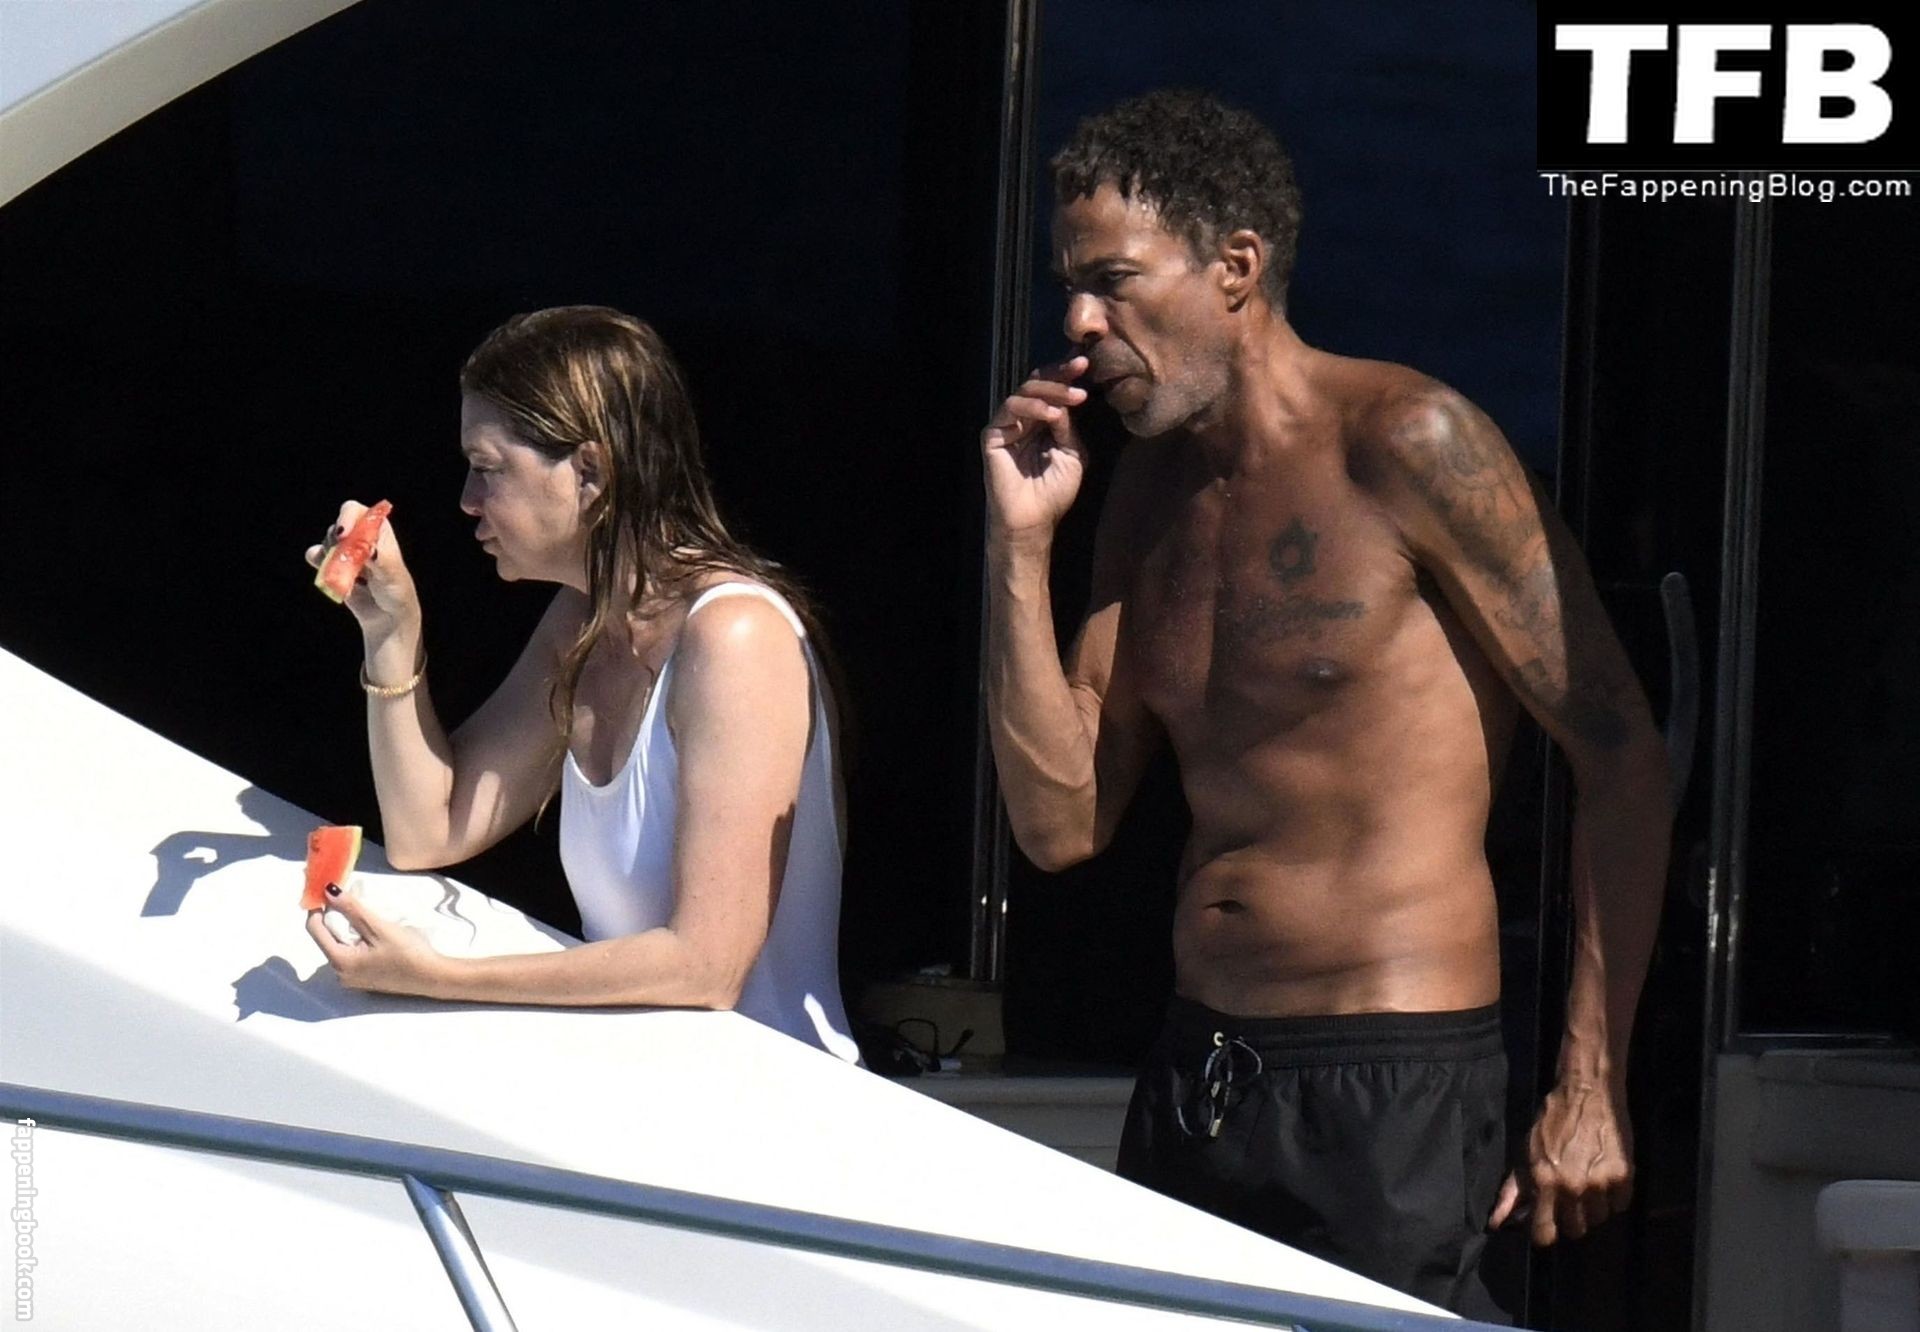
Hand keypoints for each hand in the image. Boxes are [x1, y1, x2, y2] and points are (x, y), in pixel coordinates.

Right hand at [304, 500, 418, 632]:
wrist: (386, 618)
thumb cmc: (397, 593)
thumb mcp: (393, 576)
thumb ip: (382, 560)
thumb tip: (370, 550)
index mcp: (379, 532)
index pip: (358, 512)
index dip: (347, 518)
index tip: (343, 536)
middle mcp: (360, 538)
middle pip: (338, 526)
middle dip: (336, 540)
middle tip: (343, 556)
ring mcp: (346, 552)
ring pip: (327, 542)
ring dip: (330, 555)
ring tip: (346, 574)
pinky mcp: (334, 567)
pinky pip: (317, 557)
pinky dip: (318, 562)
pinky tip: (326, 573)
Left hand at [304, 883, 449, 998]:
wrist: (434, 977)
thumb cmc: (407, 953)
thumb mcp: (379, 927)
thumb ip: (352, 909)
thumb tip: (328, 890)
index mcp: (340, 962)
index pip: (315, 930)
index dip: (318, 907)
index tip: (327, 890)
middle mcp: (340, 974)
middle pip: (327, 938)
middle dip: (335, 917)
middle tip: (351, 899)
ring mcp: (352, 979)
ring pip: (339, 946)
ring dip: (347, 928)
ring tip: (366, 915)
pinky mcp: (364, 980)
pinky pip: (351, 955)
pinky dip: (356, 940)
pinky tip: (373, 934)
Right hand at [981, 356, 1091, 542]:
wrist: (1034, 519)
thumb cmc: (1054, 492)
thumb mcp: (1072, 454)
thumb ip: (1068, 426)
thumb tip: (1066, 400)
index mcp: (1043, 422)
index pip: (1052, 390)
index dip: (1066, 375)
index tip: (1086, 364)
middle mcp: (1024, 420)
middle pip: (1037, 384)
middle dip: (1060, 374)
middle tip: (1080, 368)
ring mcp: (1007, 426)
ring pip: (1024, 391)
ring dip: (1052, 390)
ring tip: (1074, 397)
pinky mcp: (992, 435)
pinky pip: (1009, 409)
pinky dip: (1031, 407)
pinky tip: (1052, 415)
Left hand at [1489, 1076, 1633, 1244]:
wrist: (1587, 1094)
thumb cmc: (1551, 1124)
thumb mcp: (1526, 1155)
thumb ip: (1512, 1192)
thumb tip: (1496, 1223)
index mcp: (1544, 1182)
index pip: (1545, 1234)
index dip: (1544, 1233)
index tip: (1547, 1223)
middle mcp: (1573, 1187)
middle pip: (1576, 1231)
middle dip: (1570, 1218)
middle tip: (1569, 1197)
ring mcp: (1600, 1183)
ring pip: (1599, 1219)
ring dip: (1593, 1208)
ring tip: (1587, 1183)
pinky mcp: (1624, 1176)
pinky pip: (1619, 1206)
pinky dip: (1613, 1197)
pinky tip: (1603, 1177)